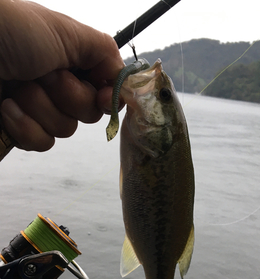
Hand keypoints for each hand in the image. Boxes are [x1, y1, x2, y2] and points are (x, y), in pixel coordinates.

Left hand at [0, 0, 123, 151]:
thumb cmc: (10, 31)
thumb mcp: (66, 31)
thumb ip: (104, 52)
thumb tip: (125, 80)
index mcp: (68, 60)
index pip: (101, 90)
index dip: (104, 97)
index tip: (99, 96)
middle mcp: (55, 85)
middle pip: (87, 114)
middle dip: (66, 96)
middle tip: (44, 74)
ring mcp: (36, 109)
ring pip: (64, 130)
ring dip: (40, 107)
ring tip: (16, 86)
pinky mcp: (19, 130)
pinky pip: (41, 142)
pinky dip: (24, 126)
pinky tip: (5, 108)